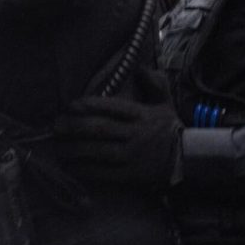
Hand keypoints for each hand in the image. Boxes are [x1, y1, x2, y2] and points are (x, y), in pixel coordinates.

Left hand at [53, 92, 182, 190]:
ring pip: (97, 151)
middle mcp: (135, 134)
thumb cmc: (170, 131)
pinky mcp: (130, 176)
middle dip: (73, 127)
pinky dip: (84, 170)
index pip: (111, 107)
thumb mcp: (166, 104)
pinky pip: (102, 173)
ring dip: (73, 150)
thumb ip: (155, 84)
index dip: (88, 105)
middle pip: (99, 129)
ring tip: (57, 148)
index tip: (70, 106)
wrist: (190, 161)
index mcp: (141, 115)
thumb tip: (141, 68)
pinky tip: (70, 167)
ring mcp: (132, 156)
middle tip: (55, 127)